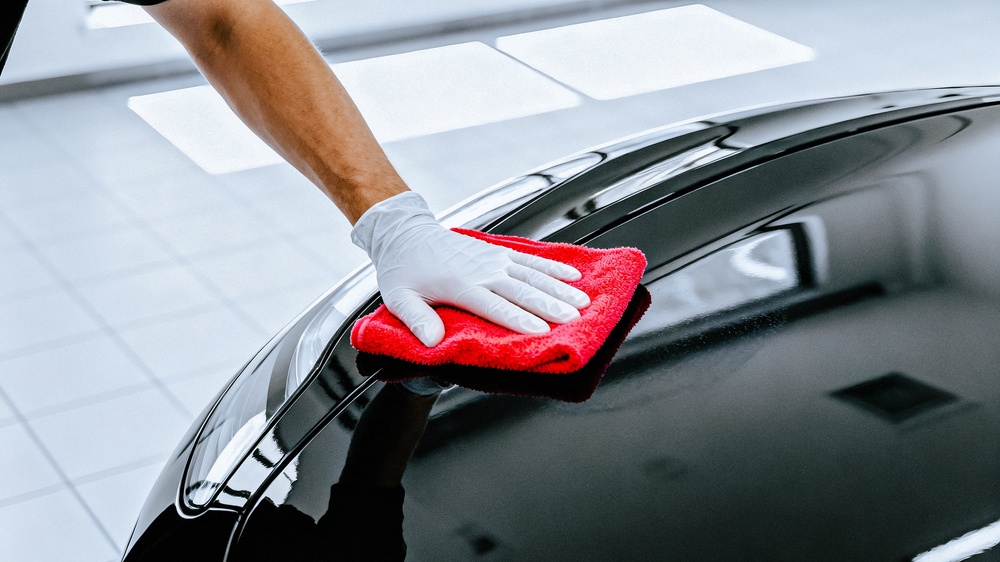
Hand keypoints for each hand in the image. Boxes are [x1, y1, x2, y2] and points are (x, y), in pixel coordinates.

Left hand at [352, 192, 590, 346]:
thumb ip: (416, 320)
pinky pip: (531, 259)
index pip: (495, 306)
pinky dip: (553, 266)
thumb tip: (432, 342)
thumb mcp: (399, 298)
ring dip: (559, 288)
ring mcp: (494, 259)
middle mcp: (483, 270)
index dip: (519, 319)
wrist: (406, 235)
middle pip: (522, 290)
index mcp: (461, 285)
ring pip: (533, 275)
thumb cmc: (403, 270)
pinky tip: (573, 275)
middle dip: (550, 305)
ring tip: (582, 301)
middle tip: (573, 318)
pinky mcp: (499, 252)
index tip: (541, 330)